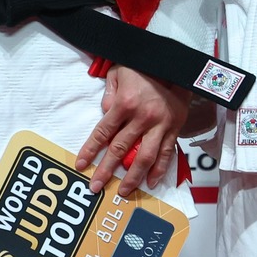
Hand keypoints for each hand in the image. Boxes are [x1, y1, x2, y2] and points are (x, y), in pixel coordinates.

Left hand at [76, 65, 187, 196]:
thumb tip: (104, 113)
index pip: (103, 133)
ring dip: (133, 177)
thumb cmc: (144, 67)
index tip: (81, 165)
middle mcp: (141, 118)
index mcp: (124, 104)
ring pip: (144, 157)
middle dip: (106, 170)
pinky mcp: (174, 129)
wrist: (176, 64)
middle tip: (95, 187)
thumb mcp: (119, 72)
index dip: (90, 150)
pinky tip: (152, 182)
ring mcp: (160, 125)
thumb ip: (108, 93)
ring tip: (124, 191)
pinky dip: (160, 170)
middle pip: (120, 149)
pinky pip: (167, 153)